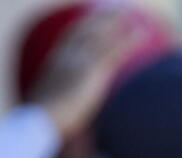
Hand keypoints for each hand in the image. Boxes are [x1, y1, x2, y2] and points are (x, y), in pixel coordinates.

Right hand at [28, 8, 147, 134]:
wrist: (40, 120)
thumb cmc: (41, 122)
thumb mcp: (46, 107)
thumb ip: (55, 102)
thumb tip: (57, 113)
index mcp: (53, 62)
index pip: (69, 37)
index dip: (81, 26)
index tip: (90, 19)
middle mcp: (66, 55)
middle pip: (86, 28)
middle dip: (100, 17)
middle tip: (114, 9)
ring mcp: (79, 60)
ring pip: (101, 34)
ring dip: (116, 21)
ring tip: (130, 13)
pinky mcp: (92, 71)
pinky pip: (114, 50)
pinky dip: (128, 39)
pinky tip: (141, 33)